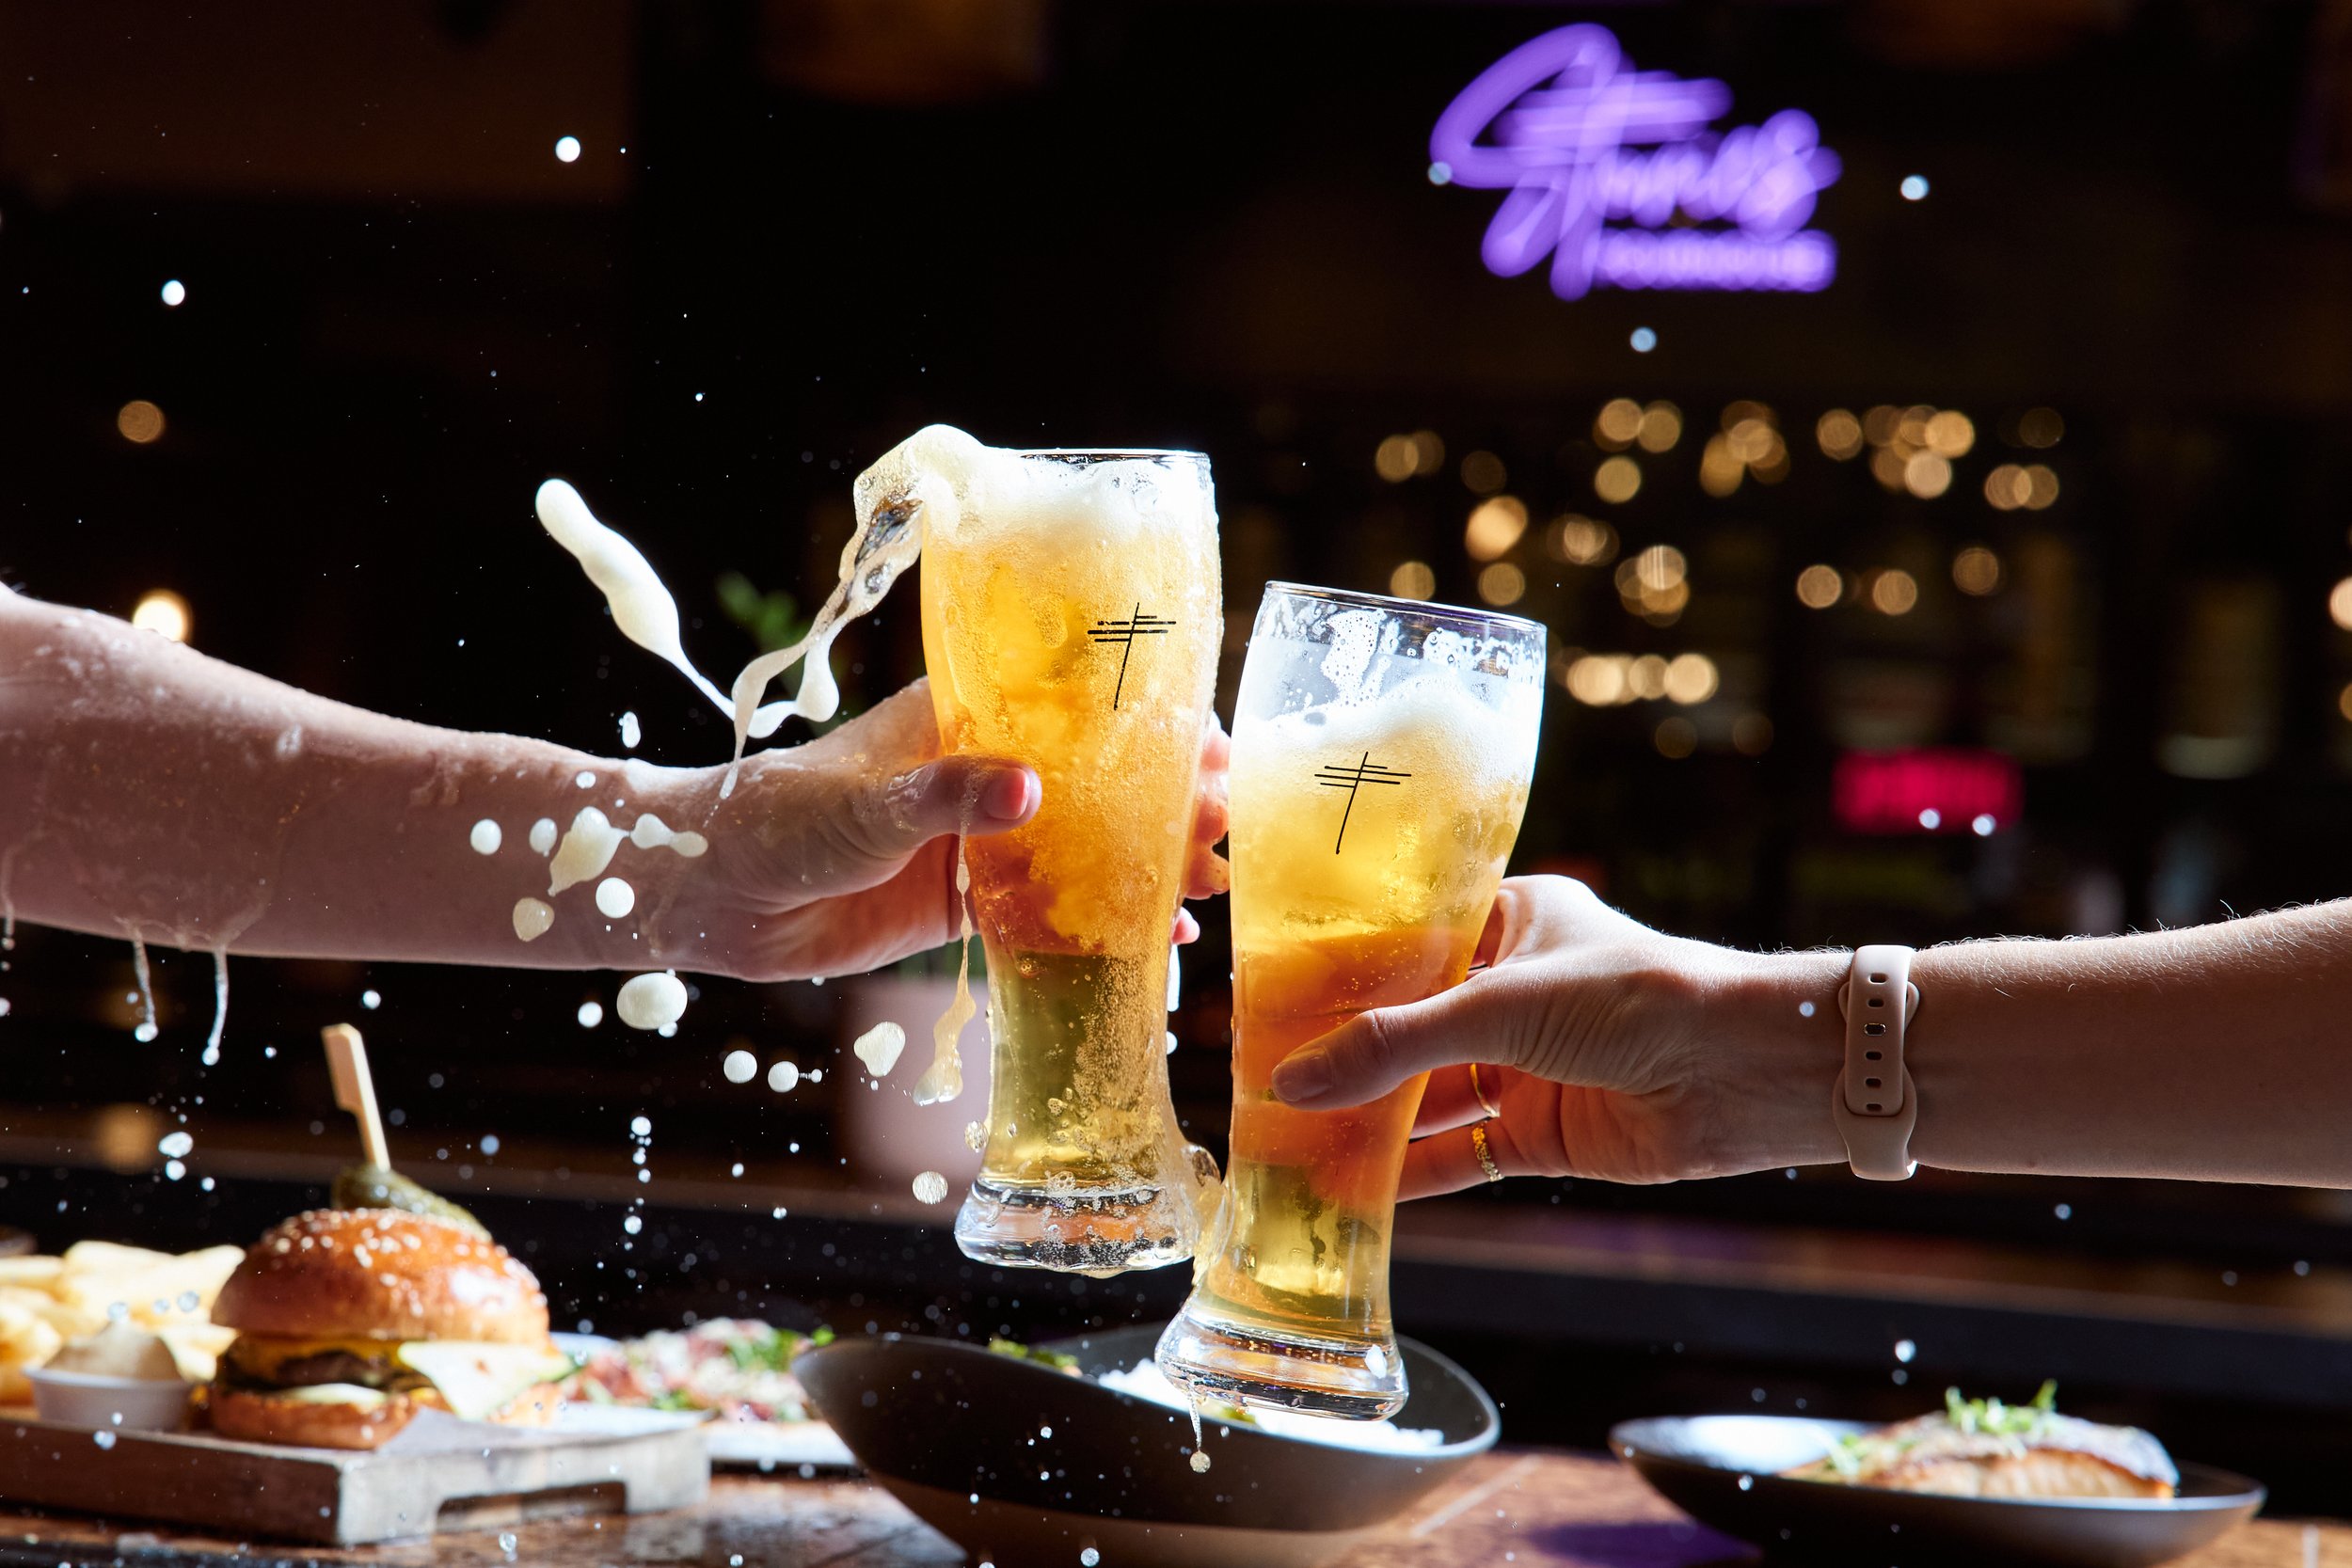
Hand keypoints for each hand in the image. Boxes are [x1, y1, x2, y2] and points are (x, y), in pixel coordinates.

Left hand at [642, 682, 1229, 982]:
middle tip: (1228, 825)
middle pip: (1094, 784)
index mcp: (960, 723)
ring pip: (1084, 849)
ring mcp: (975, 843)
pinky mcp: (961, 906)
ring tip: (1213, 880)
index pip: (1072, 710)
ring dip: (1147, 863)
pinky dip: (1104, 923)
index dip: (1147, 725)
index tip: (1211, 745)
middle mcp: (979, 776)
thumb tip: (1033, 790)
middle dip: (1164, 801)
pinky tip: (1159, 939)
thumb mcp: (865, 805)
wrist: (707, 894)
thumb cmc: (775, 819)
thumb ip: (946, 797)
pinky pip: (1049, 913)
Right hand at [1266, 876, 1844, 1192]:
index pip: (1405, 941)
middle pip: (1409, 1026)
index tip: (1269, 995)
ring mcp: (1527, 1064)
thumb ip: (1394, 1046)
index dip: (1340, 970)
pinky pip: (1462, 1153)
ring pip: (1428, 1095)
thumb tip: (1291, 1082)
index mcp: (1508, 922)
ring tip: (1289, 1140)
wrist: (1746, 1071)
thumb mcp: (1499, 1005)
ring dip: (1368, 1120)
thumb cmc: (1639, 995)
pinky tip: (1352, 1190)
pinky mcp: (1544, 1131)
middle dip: (1344, 1056)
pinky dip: (1412, 1174)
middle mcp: (1513, 991)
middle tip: (1262, 1078)